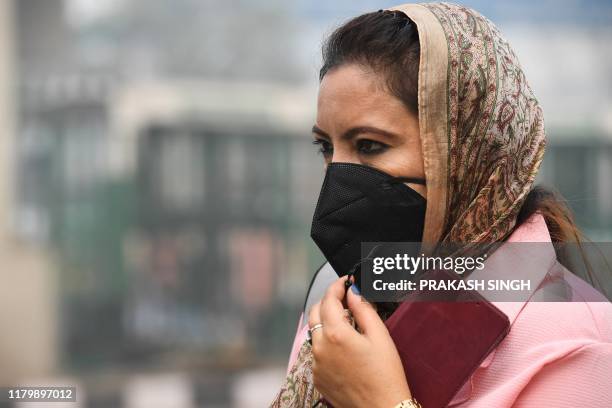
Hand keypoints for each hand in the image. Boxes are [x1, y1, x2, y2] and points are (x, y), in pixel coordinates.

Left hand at [308, 276, 411, 407]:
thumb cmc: (385, 376)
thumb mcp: (379, 336)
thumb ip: (363, 309)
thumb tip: (353, 292)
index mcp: (336, 334)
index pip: (328, 299)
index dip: (337, 286)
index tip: (345, 281)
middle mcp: (321, 348)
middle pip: (315, 312)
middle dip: (328, 301)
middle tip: (346, 300)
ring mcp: (316, 363)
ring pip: (315, 332)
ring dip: (327, 323)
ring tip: (349, 325)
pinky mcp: (317, 377)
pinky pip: (317, 352)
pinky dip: (327, 343)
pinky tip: (345, 348)